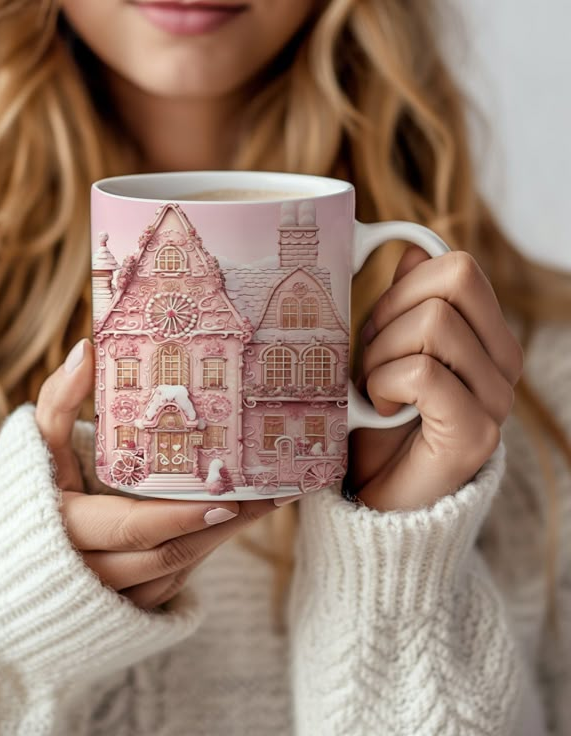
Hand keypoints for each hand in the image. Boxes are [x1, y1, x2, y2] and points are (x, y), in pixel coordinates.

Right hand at [35, 338, 281, 609]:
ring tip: (264, 503)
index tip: (226, 498)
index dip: (180, 517)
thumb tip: (86, 349)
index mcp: (64, 529)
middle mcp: (88, 571)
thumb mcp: (40, 447)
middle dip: (217, 525)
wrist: (24, 564)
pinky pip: (174, 580)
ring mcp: (112, 595)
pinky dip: (204, 550)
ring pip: (176, 570)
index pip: (131, 527)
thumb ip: (58, 401)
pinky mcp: (130, 605)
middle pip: (165, 552)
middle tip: (262, 497)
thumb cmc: (33, 493)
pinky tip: (234, 520)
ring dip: (220, 538)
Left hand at [350, 248, 523, 510]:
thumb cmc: (376, 422)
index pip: (459, 267)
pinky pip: (423, 373)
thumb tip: (409, 249)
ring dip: (380, 355)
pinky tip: (383, 408)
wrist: (379, 498)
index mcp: (485, 337)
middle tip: (372, 357)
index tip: (376, 328)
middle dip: (391, 311)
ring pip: (433, 323)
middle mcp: (502, 364)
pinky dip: (385, 384)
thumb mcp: (382, 353)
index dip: (403, 286)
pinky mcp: (474, 434)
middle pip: (454, 278)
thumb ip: (402, 304)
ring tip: (375, 389)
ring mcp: (495, 399)